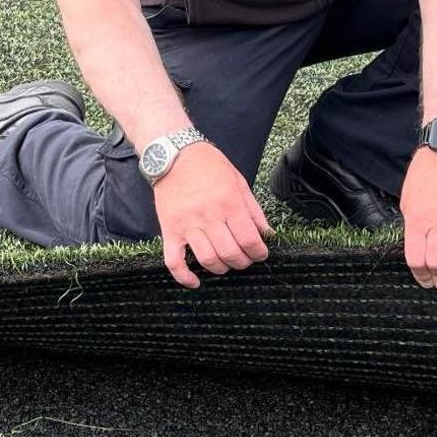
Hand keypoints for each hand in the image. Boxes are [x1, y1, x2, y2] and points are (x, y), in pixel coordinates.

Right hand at [151, 141, 273, 288]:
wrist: (173, 154)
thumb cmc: (208, 165)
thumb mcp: (238, 181)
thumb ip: (254, 210)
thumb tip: (267, 233)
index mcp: (229, 203)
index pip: (249, 239)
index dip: (259, 253)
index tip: (261, 254)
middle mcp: (209, 216)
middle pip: (230, 253)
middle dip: (242, 262)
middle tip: (245, 259)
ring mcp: (187, 225)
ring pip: (207, 260)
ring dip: (221, 268)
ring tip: (226, 263)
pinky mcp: (169, 230)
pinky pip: (174, 261)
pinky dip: (184, 277)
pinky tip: (195, 282)